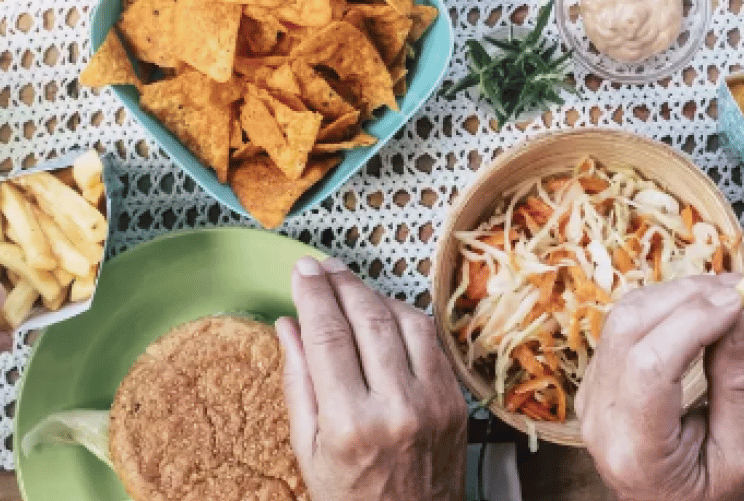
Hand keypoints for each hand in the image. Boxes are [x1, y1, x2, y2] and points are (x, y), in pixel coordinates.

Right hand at [276, 256, 467, 500]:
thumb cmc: (351, 497)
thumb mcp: (307, 450)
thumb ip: (297, 382)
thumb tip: (288, 324)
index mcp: (350, 423)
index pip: (328, 335)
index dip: (313, 294)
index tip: (302, 271)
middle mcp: (396, 406)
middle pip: (368, 319)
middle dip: (343, 284)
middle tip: (324, 267)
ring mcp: (433, 401)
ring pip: (406, 321)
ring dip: (376, 295)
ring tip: (351, 286)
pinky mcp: (455, 400)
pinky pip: (432, 342)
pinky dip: (407, 319)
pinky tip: (386, 313)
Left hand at [578, 274, 743, 500]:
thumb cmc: (715, 497)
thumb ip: (737, 381)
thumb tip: (737, 310)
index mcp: (635, 450)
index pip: (650, 364)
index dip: (694, 320)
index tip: (738, 299)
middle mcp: (600, 420)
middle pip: (629, 329)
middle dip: (686, 295)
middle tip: (736, 288)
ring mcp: (591, 399)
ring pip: (622, 318)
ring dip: (674, 294)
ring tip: (721, 295)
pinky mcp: (597, 384)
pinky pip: (622, 328)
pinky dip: (661, 307)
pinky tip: (696, 309)